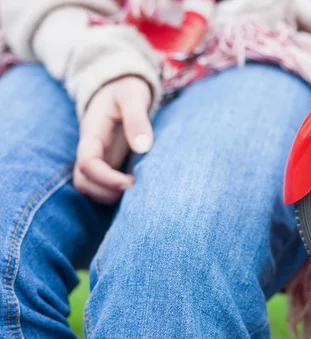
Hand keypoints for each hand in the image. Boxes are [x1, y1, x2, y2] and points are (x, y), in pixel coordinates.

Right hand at [74, 76, 152, 203]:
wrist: (119, 85)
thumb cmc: (126, 89)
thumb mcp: (133, 96)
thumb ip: (137, 119)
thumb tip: (143, 147)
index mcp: (92, 133)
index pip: (87, 164)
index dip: (106, 178)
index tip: (130, 182)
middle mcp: (91, 149)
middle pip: (83, 182)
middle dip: (105, 192)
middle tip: (135, 187)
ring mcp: (97, 157)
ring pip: (89, 188)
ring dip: (109, 196)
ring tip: (136, 189)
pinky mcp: (107, 163)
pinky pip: (101, 186)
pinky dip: (115, 193)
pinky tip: (137, 187)